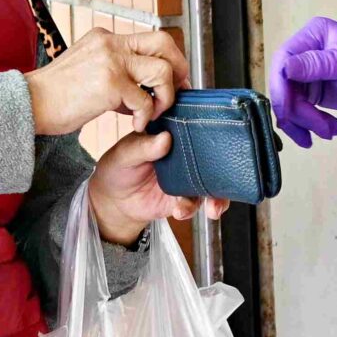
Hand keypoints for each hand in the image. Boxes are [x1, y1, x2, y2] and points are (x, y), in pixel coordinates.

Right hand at [28, 28, 191, 136]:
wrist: (29, 103)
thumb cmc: (55, 96)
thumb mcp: (88, 72)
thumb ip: (116, 74)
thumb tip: (144, 91)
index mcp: (105, 38)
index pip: (150, 39)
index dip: (169, 60)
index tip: (175, 81)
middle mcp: (110, 42)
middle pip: (164, 42)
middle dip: (179, 69)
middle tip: (180, 92)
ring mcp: (111, 61)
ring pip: (162, 70)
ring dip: (165, 96)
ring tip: (151, 114)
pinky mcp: (110, 83)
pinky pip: (146, 100)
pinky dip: (146, 116)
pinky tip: (135, 125)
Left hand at [89, 130, 229, 246]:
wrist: (113, 201)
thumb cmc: (117, 168)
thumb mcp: (124, 154)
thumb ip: (143, 147)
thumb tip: (164, 138)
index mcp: (171, 133)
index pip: (196, 125)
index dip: (211, 128)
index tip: (220, 134)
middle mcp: (185, 154)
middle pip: (213, 156)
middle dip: (223, 168)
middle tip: (221, 178)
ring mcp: (187, 176)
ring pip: (212, 183)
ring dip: (216, 196)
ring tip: (211, 207)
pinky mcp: (184, 197)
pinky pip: (197, 203)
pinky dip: (193, 208)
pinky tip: (180, 211)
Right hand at [267, 16, 336, 147]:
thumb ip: (315, 64)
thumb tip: (284, 68)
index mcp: (312, 36)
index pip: (283, 60)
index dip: (280, 88)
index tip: (287, 111)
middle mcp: (304, 53)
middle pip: (284, 86)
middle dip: (298, 112)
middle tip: (318, 130)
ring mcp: (308, 74)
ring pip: (291, 103)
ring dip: (307, 123)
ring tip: (330, 132)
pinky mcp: (314, 92)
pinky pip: (302, 112)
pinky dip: (313, 125)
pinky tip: (333, 130)